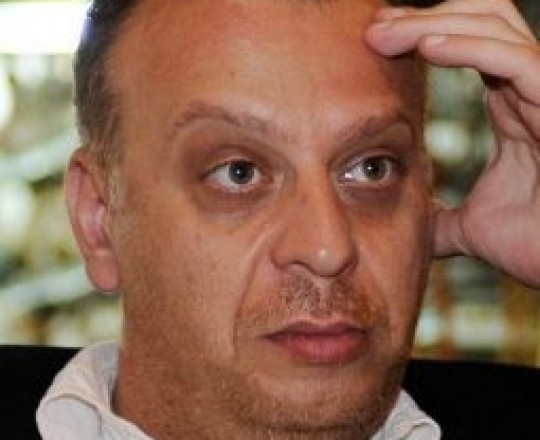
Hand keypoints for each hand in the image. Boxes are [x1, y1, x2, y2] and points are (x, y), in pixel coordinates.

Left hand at [366, 0, 539, 285]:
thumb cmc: (535, 245)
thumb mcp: (471, 227)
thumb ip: (440, 219)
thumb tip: (411, 226)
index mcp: (512, 106)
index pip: (468, 46)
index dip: (423, 35)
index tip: (375, 44)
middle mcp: (530, 90)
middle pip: (479, 21)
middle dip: (423, 18)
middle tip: (374, 30)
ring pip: (494, 28)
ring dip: (432, 25)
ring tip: (383, 34)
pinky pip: (516, 60)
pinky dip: (470, 47)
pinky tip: (427, 47)